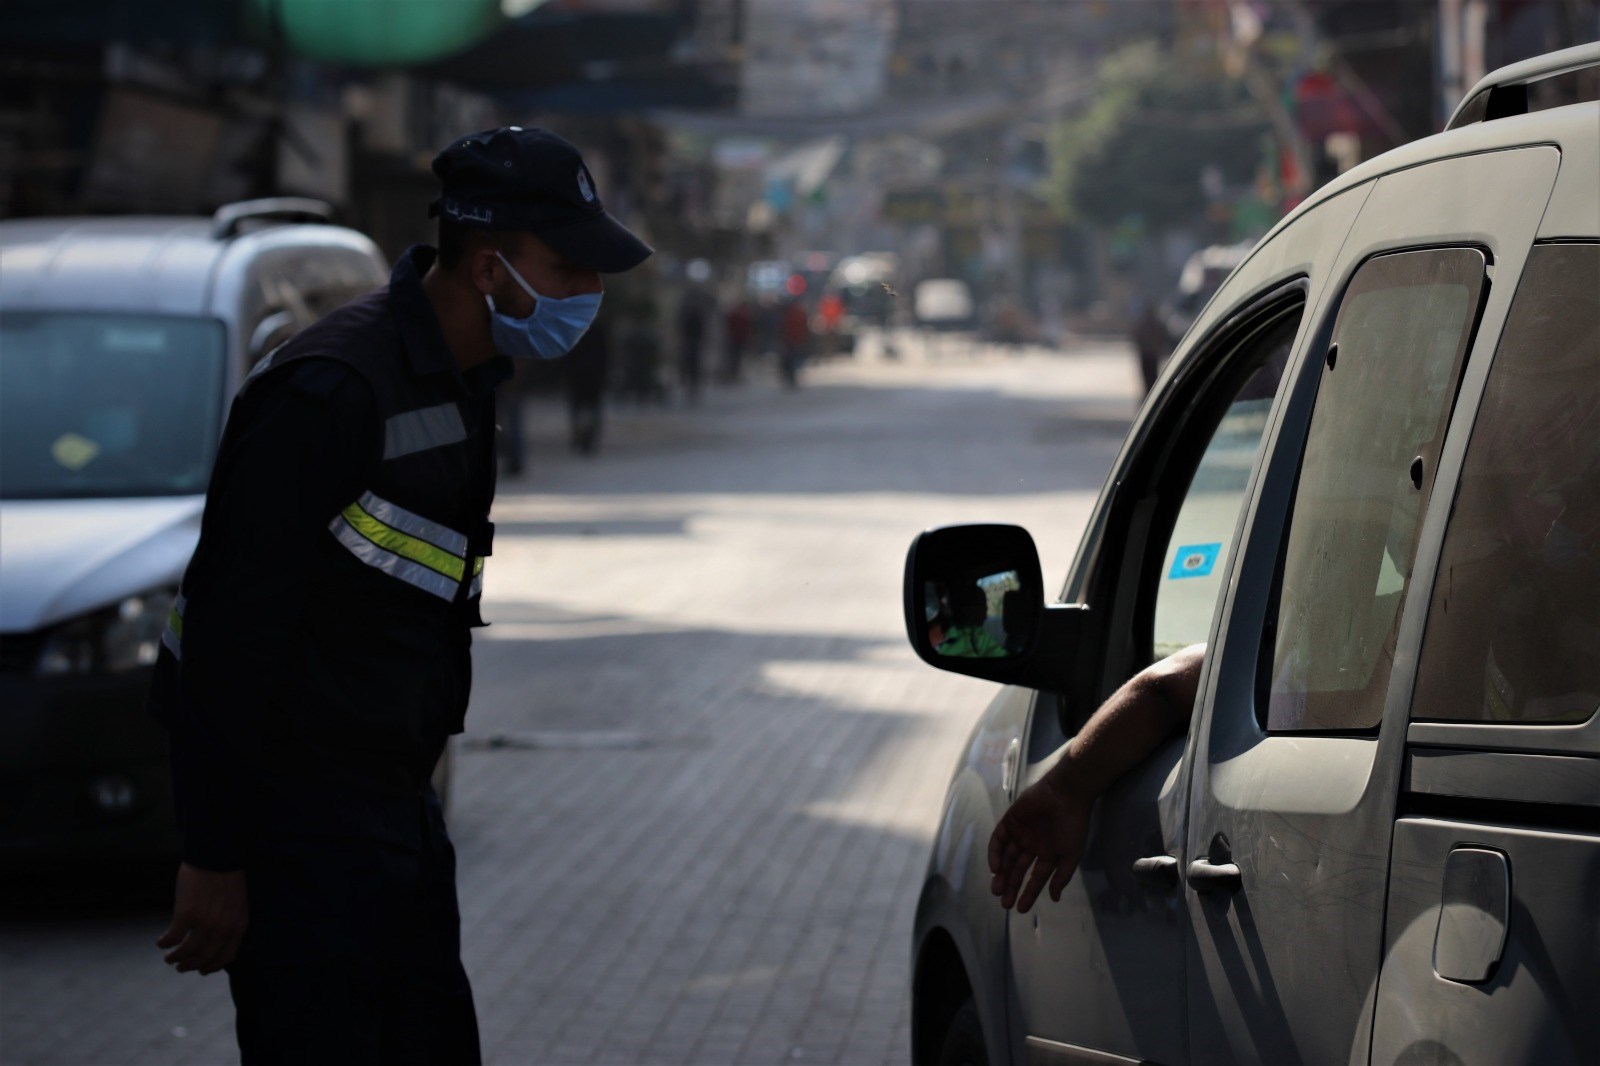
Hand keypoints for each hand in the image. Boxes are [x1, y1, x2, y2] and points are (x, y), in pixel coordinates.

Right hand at [157, 863, 247, 974]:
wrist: (218, 854)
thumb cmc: (226, 875)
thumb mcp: (236, 903)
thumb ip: (229, 921)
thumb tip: (216, 939)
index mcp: (239, 924)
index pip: (227, 956)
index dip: (213, 966)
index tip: (203, 970)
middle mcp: (224, 927)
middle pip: (205, 957)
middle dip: (191, 966)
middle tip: (181, 967)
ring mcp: (205, 922)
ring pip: (187, 951)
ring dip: (176, 958)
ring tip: (169, 958)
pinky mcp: (187, 914)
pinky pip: (173, 937)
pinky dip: (165, 943)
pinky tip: (160, 943)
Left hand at [988, 774, 1091, 912]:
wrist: (1066, 794)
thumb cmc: (1072, 825)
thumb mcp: (1071, 855)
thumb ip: (1061, 877)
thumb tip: (1053, 899)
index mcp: (1048, 854)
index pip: (1035, 878)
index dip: (1028, 893)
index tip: (1020, 909)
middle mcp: (1032, 845)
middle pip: (1017, 870)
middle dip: (1011, 886)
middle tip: (1004, 903)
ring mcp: (1020, 833)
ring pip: (1006, 857)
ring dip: (1001, 873)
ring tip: (997, 889)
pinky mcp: (1010, 821)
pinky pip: (998, 839)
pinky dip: (995, 853)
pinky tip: (995, 868)